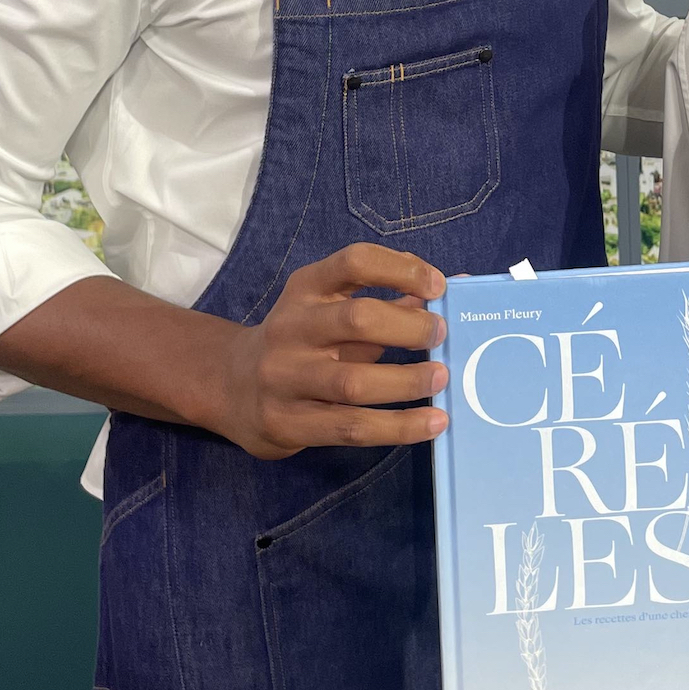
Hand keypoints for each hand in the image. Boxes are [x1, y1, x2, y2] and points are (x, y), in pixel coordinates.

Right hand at [220, 243, 448, 458]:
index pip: (354, 261)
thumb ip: (392, 297)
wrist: (230, 386)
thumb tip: (458, 286)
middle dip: (409, 327)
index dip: (401, 268)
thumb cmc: (305, 340)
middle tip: (442, 335)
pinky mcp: (288, 423)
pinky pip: (351, 428)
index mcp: (306, 288)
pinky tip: (432, 423)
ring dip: (407, 382)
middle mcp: (291, 328)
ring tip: (443, 379)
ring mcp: (285, 378)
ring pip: (354, 382)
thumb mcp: (333, 307)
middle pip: (356, 319)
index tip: (438, 286)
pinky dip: (398, 427)